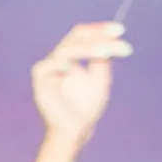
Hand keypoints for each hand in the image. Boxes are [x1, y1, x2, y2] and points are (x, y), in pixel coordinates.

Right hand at [32, 22, 128, 145]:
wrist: (75, 131)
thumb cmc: (87, 108)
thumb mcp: (100, 80)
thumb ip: (101, 61)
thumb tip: (108, 41)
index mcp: (71, 57)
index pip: (83, 36)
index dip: (101, 30)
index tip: (121, 30)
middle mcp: (59, 59)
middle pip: (75, 37)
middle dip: (98, 35)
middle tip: (118, 35)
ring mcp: (48, 69)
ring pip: (66, 50)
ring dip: (87, 49)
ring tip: (105, 52)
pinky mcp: (40, 82)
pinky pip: (47, 67)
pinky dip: (59, 65)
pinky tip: (70, 68)